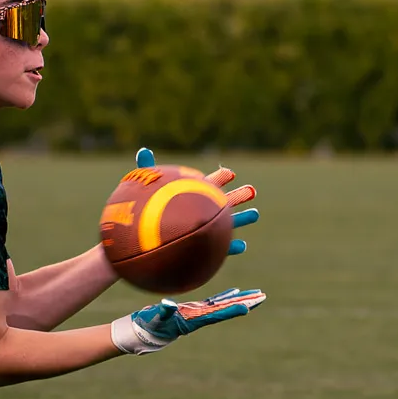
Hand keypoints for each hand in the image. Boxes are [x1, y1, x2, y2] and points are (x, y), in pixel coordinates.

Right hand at [111, 287, 266, 354]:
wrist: (145, 333)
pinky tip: (234, 292)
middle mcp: (200, 317)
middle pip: (226, 309)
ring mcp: (198, 313)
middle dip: (245, 303)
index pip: (215, 314)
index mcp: (192, 319)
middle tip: (263, 296)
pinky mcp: (194, 310)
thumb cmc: (148, 325)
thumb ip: (161, 312)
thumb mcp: (153, 318)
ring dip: (240, 299)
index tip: (247, 308)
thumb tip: (167, 303)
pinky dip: (225, 296)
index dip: (230, 311)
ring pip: (223, 305)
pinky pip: (214, 302)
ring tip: (256, 294)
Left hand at [134, 145, 258, 255]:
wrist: (145, 242)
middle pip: (223, 202)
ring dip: (241, 219)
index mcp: (192, 196)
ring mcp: (203, 229)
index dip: (218, 178)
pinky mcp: (203, 248)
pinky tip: (242, 246)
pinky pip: (221, 248)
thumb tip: (142, 150)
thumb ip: (147, 168)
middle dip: (237, 196)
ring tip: (255, 214)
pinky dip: (232, 246)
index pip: (208, 184)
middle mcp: (201, 212)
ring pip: (226, 224)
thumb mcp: (148, 189)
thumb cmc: (145, 212)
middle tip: (252, 190)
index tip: (229, 173)